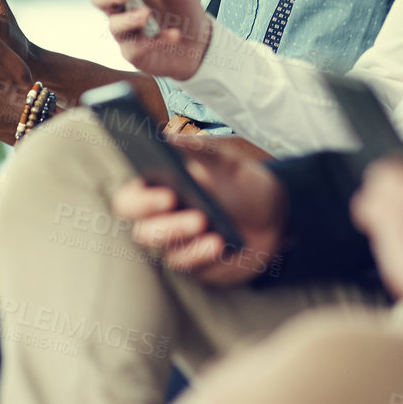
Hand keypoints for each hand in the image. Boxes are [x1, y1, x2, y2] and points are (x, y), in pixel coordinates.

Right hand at [84, 0, 211, 78]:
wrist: (198, 40)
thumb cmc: (182, 9)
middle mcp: (120, 8)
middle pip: (98, 0)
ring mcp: (125, 32)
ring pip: (114, 26)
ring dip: (130, 18)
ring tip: (148, 14)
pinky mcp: (134, 53)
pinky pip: (137, 47)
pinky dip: (156, 40)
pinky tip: (174, 35)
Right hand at [108, 135, 285, 285]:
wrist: (273, 217)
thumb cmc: (241, 184)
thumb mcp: (226, 162)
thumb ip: (200, 150)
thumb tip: (171, 138)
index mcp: (158, 190)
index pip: (129, 200)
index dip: (140, 201)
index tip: (167, 195)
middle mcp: (160, 220)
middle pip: (142, 230)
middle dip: (165, 223)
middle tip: (188, 210)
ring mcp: (176, 245)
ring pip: (164, 250)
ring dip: (184, 236)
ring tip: (206, 222)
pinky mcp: (194, 265)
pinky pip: (189, 265)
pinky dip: (202, 253)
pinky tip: (218, 243)